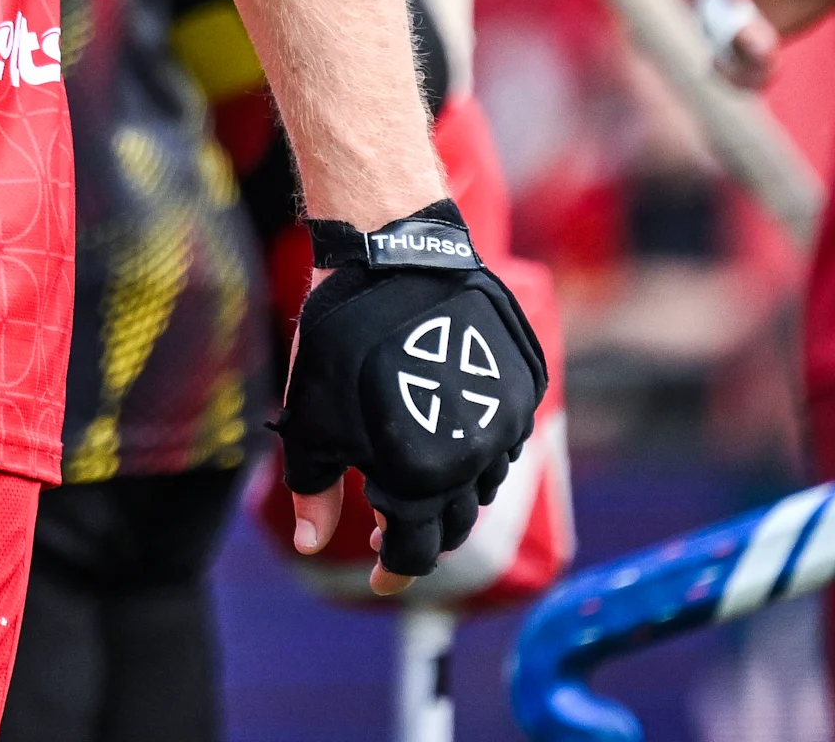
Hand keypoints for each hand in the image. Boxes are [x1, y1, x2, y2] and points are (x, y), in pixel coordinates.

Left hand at [279, 200, 547, 589]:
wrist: (394, 255)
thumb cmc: (340, 337)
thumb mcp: (310, 417)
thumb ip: (312, 491)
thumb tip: (311, 544)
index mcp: (421, 474)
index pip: (416, 552)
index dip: (395, 574)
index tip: (380, 580)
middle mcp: (475, 456)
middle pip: (457, 523)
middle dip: (424, 533)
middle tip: (394, 528)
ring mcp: (507, 420)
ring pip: (485, 481)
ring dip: (454, 489)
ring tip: (418, 474)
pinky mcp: (523, 386)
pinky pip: (506, 437)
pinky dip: (479, 446)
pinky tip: (447, 431)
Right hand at [694, 0, 834, 88]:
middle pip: (710, 1)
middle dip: (732, 24)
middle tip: (766, 43)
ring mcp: (723, 5)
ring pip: (715, 36)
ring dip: (738, 55)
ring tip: (771, 66)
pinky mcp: (737, 33)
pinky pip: (728, 59)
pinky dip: (741, 74)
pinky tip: (765, 80)